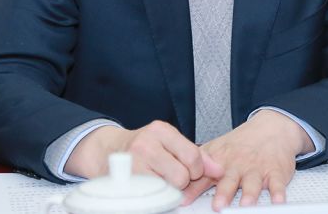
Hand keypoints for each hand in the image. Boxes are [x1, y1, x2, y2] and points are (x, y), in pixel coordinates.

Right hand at [64, 120, 222, 188]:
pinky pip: (152, 196)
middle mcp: (147, 142)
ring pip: (168, 188)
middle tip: (173, 179)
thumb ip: (194, 154)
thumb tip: (218, 169)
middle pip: (182, 175)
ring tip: (161, 182)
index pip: (193, 155)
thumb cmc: (144, 148)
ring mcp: (134, 161)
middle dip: (182, 182)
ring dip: (168, 190)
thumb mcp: (169, 143)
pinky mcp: (125, 179)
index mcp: (162, 130)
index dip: (197, 171)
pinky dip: (154, 197)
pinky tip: (150, 189)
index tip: (192, 174)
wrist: (110, 150)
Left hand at [183, 110, 312, 210]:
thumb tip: (174, 182)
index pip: (204, 175)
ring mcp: (256, 169)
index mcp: (220, 160)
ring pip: (252, 183)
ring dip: (249, 194)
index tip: (184, 200)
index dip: (193, 188)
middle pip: (229, 180)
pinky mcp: (275, 172)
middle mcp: (238, 165)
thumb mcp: (217, 150)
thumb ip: (199, 168)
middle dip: (223, 192)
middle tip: (218, 205)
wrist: (271, 128)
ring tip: (246, 204)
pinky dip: (278, 192)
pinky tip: (277, 200)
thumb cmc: (242, 144)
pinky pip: (278, 184)